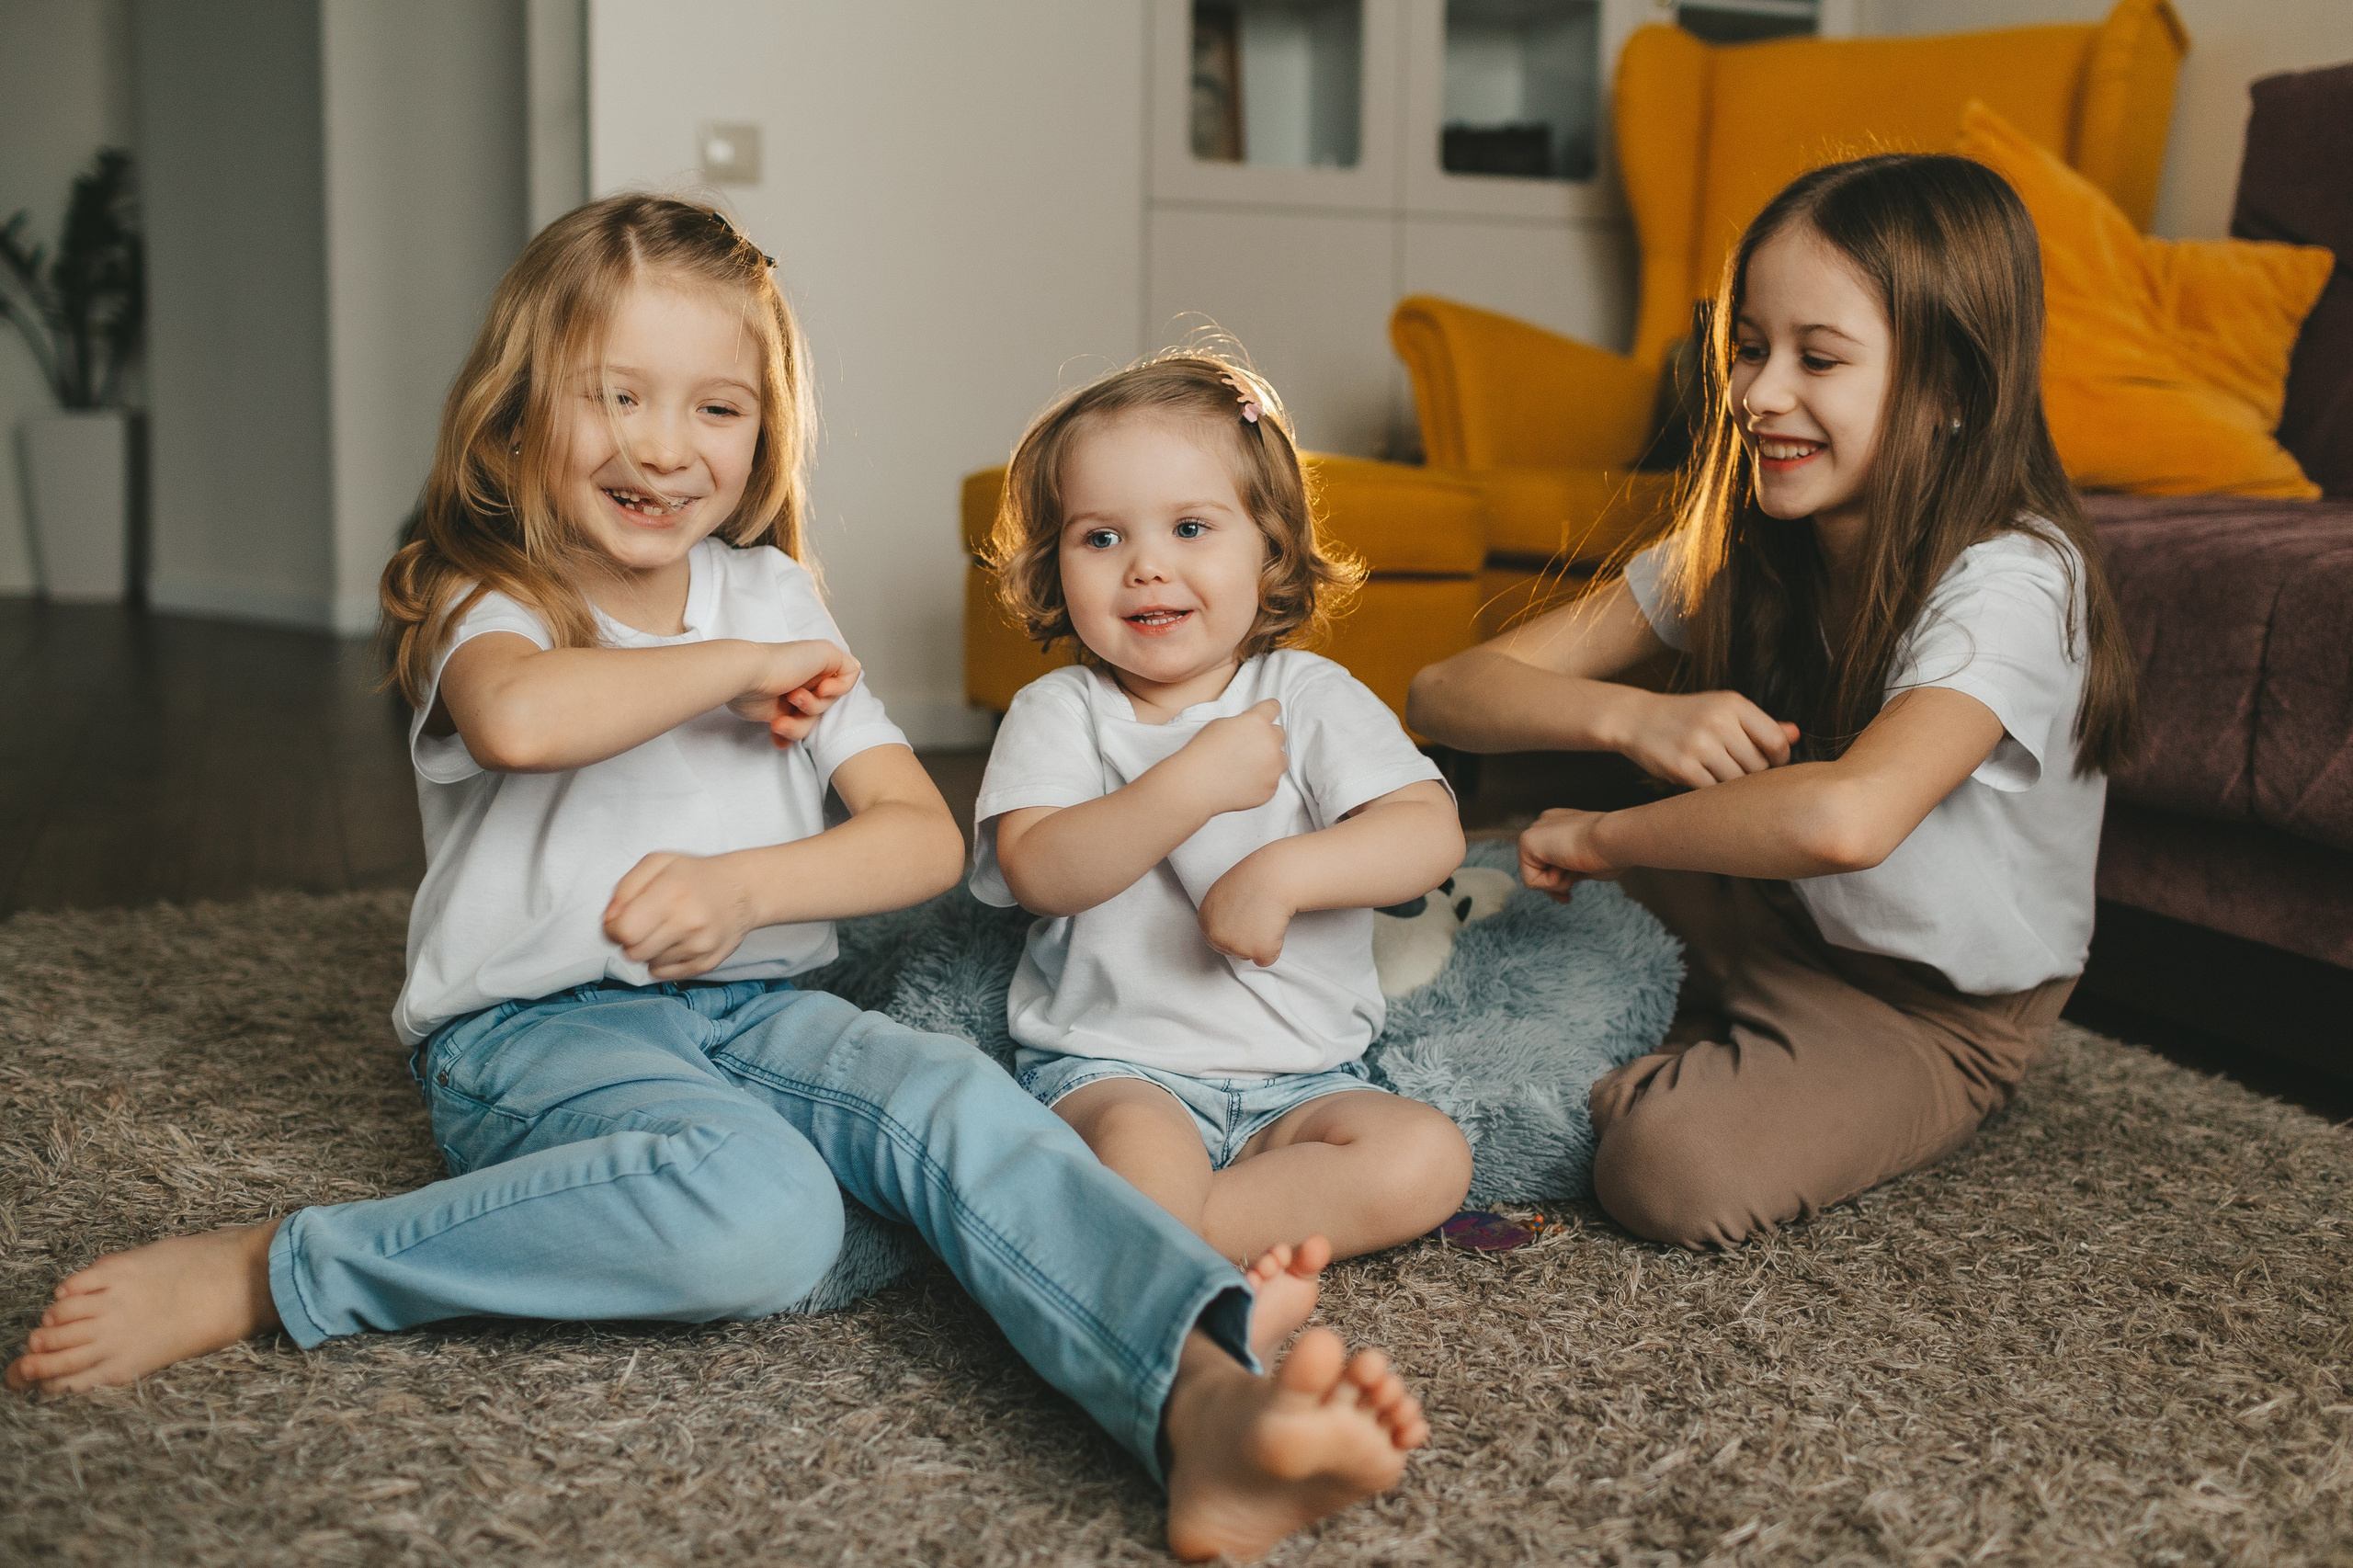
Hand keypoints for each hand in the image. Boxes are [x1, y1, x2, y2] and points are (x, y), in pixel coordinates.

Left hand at [603, 851, 757, 979]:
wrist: (743, 890)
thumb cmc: (695, 875)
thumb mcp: (658, 863)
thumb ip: (625, 888)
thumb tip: (608, 922)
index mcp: (673, 892)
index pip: (625, 931)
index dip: (613, 929)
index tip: (620, 921)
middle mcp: (689, 921)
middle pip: (633, 952)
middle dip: (629, 941)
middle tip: (643, 925)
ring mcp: (700, 945)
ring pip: (648, 964)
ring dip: (648, 950)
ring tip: (666, 929)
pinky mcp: (707, 963)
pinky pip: (664, 974)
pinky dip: (662, 960)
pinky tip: (676, 942)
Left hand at [726, 640, 860, 746]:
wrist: (747, 678)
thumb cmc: (783, 663)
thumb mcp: (825, 652)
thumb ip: (847, 665)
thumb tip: (844, 683)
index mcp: (821, 667)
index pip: (845, 685)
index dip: (837, 691)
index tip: (822, 688)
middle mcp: (809, 683)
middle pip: (827, 707)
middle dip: (812, 707)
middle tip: (794, 697)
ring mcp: (792, 701)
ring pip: (810, 724)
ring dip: (796, 725)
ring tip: (779, 719)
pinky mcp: (777, 716)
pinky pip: (791, 734)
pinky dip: (785, 736)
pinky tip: (776, 730)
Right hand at [1172, 699, 1287, 815]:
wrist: (1196, 785)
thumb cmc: (1203, 753)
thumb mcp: (1221, 724)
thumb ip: (1244, 722)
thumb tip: (1254, 728)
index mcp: (1257, 722)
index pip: (1273, 708)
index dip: (1267, 711)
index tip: (1266, 715)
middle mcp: (1270, 743)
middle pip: (1279, 734)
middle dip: (1267, 738)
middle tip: (1248, 746)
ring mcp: (1273, 768)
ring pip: (1280, 758)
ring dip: (1269, 759)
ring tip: (1246, 766)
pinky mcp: (1271, 788)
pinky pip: (1273, 780)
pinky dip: (1263, 780)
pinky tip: (1243, 781)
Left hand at [1198, 847, 1297, 965]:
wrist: (1274, 878)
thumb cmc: (1254, 879)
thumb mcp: (1222, 893)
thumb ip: (1218, 913)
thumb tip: (1225, 925)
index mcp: (1205, 920)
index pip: (1215, 939)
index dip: (1233, 931)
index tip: (1244, 921)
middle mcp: (1216, 936)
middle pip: (1230, 951)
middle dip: (1245, 940)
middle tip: (1257, 918)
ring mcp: (1236, 946)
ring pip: (1248, 955)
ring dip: (1259, 941)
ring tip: (1265, 917)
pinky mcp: (1258, 952)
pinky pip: (1267, 959)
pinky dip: (1274, 947)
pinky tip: (1274, 926)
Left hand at [1517, 808, 1618, 902]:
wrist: (1616, 839)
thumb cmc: (1613, 852)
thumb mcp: (1590, 863)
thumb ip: (1573, 867)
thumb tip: (1566, 879)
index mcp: (1561, 826)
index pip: (1548, 860)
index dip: (1557, 882)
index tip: (1567, 898)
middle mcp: (1545, 825)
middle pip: (1537, 869)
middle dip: (1554, 887)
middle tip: (1568, 896)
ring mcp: (1535, 830)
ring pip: (1534, 876)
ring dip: (1559, 882)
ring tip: (1576, 866)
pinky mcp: (1526, 840)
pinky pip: (1530, 881)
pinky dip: (1551, 884)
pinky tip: (1567, 866)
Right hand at [1615, 689, 1798, 787]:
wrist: (1636, 718)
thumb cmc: (1687, 715)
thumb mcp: (1723, 709)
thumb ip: (1760, 723)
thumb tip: (1796, 733)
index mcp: (1733, 704)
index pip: (1776, 741)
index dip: (1779, 758)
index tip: (1769, 762)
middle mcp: (1718, 722)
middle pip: (1758, 765)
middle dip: (1753, 773)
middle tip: (1738, 769)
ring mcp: (1699, 745)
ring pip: (1737, 781)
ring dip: (1732, 785)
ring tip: (1719, 774)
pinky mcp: (1682, 767)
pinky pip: (1712, 791)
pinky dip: (1711, 791)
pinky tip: (1703, 780)